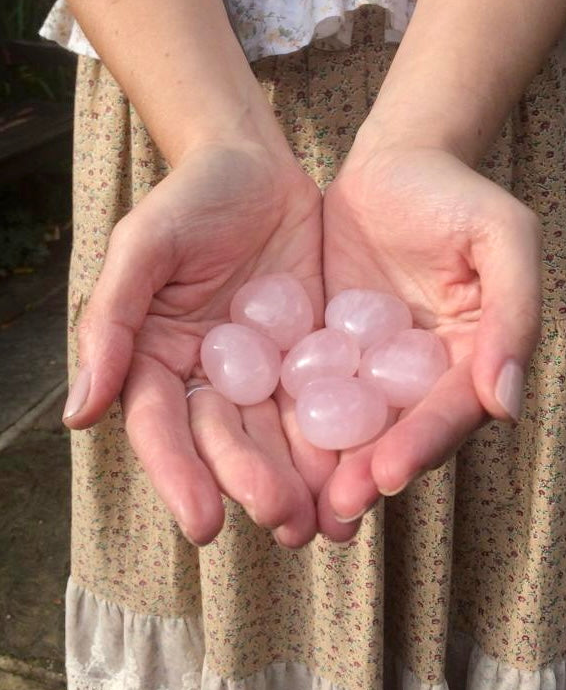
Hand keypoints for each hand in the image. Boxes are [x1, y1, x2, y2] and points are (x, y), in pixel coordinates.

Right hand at [64, 141, 335, 546]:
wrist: (256, 164)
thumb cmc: (189, 200)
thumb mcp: (143, 249)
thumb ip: (111, 323)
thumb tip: (78, 415)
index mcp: (157, 361)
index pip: (161, 428)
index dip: (178, 475)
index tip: (203, 523)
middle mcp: (210, 378)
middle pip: (226, 442)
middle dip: (254, 485)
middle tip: (285, 523)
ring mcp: (265, 372)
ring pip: (280, 436)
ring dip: (302, 483)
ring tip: (329, 525)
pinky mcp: (313, 358)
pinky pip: (329, 401)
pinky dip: (344, 438)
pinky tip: (364, 472)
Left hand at [319, 146, 541, 535]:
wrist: (393, 160)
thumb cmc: (455, 193)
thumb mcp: (502, 236)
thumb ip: (514, 313)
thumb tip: (507, 403)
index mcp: (473, 359)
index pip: (452, 410)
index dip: (424, 443)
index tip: (389, 473)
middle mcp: (422, 376)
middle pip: (399, 434)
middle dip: (369, 474)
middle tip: (335, 509)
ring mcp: (371, 369)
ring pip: (350, 426)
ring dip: (325, 468)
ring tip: (294, 508)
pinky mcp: (326, 352)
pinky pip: (306, 390)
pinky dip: (287, 423)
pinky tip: (257, 450)